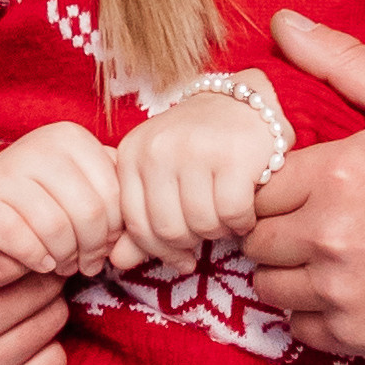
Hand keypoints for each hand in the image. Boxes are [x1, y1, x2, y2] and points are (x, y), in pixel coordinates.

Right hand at [0, 120, 132, 275]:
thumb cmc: (45, 199)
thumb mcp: (82, 187)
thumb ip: (113, 200)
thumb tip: (137, 235)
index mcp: (69, 136)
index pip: (114, 195)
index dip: (115, 231)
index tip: (105, 247)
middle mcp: (36, 144)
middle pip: (90, 213)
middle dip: (92, 249)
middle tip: (85, 264)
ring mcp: (3, 170)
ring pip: (57, 229)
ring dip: (65, 258)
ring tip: (64, 264)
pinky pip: (21, 241)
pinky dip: (37, 260)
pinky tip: (40, 263)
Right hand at [0, 130, 71, 364]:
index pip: (9, 250)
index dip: (24, 232)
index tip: (18, 226)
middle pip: (38, 286)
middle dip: (37, 263)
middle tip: (20, 255)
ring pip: (50, 324)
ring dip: (42, 302)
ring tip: (11, 290)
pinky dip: (42, 345)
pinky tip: (11, 331)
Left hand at [115, 80, 280, 269]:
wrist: (243, 101)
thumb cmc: (198, 147)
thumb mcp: (159, 177)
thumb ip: (139, 221)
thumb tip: (118, 263)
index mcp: (132, 154)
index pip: (136, 225)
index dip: (160, 252)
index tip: (181, 258)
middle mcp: (158, 149)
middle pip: (170, 230)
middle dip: (193, 242)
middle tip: (209, 230)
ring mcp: (195, 150)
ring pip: (202, 226)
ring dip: (220, 231)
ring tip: (226, 216)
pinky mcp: (233, 157)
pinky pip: (232, 214)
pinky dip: (243, 222)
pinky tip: (246, 210)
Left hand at [247, 12, 364, 360]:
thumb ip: (341, 61)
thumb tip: (282, 23)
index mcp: (335, 173)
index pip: (258, 184)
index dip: (283, 187)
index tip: (312, 189)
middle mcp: (328, 234)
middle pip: (256, 238)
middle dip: (281, 230)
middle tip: (323, 223)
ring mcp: (336, 289)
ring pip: (267, 285)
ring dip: (291, 274)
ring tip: (335, 258)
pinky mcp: (349, 335)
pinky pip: (296, 327)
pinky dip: (315, 314)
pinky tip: (349, 291)